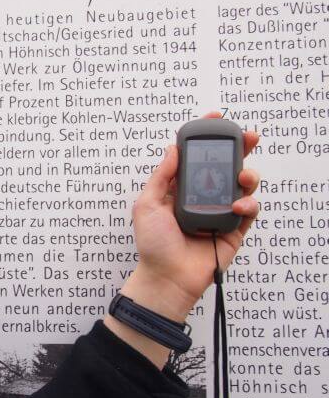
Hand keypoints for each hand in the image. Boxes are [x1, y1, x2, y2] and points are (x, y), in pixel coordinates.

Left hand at [105, 115, 259, 366]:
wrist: (166, 278)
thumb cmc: (153, 244)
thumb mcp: (147, 205)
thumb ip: (161, 176)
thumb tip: (173, 148)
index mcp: (180, 187)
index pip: (197, 157)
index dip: (207, 138)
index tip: (217, 119)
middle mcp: (202, 196)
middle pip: (226, 165)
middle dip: (240, 148)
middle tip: (249, 137)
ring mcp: (220, 212)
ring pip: (243, 185)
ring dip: (248, 175)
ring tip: (242, 177)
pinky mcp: (234, 230)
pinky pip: (250, 210)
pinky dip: (248, 205)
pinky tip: (237, 207)